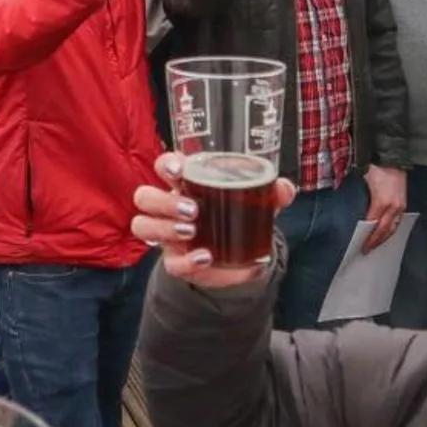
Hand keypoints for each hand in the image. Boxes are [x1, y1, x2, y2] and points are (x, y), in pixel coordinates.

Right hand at [131, 151, 294, 285]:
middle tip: (193, 210)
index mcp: (186, 184)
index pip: (163, 166)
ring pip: (143, 225)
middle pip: (145, 197)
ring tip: (192, 232)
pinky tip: (205, 257)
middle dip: (164, 202)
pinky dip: (187, 261)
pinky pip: (169, 262)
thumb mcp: (256, 203)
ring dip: (165, 228)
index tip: (178, 169)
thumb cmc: (236, 217)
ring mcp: (167, 234)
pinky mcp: (175, 260)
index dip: (165, 164)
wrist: (237, 256)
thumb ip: (272, 194)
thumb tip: (284, 188)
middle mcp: (169, 207)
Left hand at [361, 165, 407, 250]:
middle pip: (385, 230)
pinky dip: (391, 228)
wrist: (391, 158)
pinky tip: (386, 232)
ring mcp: (400, 205)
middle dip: (376, 241)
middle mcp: (393, 207)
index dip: (368, 236)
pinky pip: (397, 220)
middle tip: (367, 250)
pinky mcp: (403, 203)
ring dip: (385, 237)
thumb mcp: (365, 185)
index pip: (374, 224)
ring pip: (393, 227)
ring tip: (376, 244)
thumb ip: (364, 202)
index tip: (362, 245)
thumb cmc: (376, 169)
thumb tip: (362, 216)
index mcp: (382, 202)